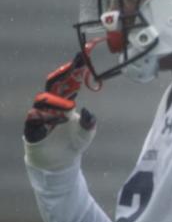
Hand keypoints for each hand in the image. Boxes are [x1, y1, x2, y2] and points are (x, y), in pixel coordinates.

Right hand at [24, 52, 96, 170]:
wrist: (60, 162)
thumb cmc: (74, 143)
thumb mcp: (86, 134)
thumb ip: (89, 124)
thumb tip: (88, 112)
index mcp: (65, 102)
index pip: (68, 83)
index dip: (74, 70)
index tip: (82, 58)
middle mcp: (51, 105)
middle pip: (53, 85)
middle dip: (63, 74)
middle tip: (74, 67)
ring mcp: (40, 115)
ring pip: (42, 99)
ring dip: (56, 99)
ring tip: (70, 105)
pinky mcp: (32, 127)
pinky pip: (35, 117)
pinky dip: (48, 116)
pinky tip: (61, 119)